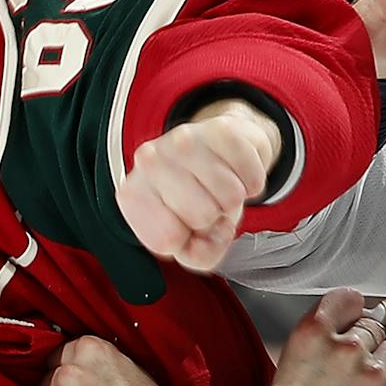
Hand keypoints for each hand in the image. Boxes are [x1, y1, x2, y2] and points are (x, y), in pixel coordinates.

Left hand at [117, 99, 280, 272]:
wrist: (215, 146)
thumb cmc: (196, 196)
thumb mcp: (188, 238)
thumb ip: (197, 257)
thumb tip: (215, 237)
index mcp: (132, 194)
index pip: (167, 241)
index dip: (187, 242)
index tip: (184, 224)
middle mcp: (149, 161)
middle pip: (201, 217)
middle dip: (213, 217)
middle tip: (206, 200)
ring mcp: (183, 140)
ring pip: (230, 196)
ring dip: (233, 199)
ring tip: (219, 185)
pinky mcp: (220, 128)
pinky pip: (253, 177)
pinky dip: (253, 182)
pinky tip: (236, 171)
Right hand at [249, 288, 385, 385]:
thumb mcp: (290, 362)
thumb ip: (319, 337)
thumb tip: (350, 322)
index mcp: (312, 334)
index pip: (349, 299)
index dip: (353, 312)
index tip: (353, 322)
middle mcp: (345, 349)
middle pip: (374, 326)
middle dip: (367, 345)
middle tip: (353, 374)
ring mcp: (373, 378)